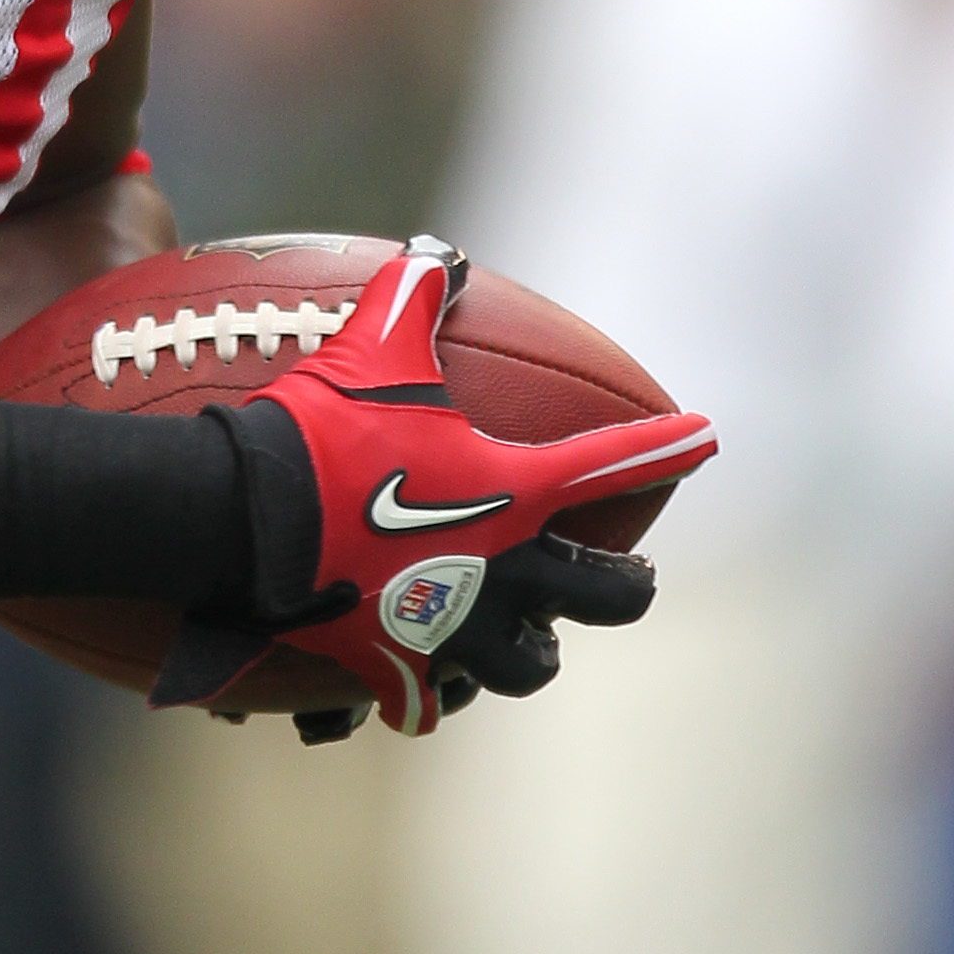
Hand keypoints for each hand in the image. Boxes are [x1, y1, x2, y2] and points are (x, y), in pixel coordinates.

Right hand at [150, 239, 715, 732]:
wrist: (249, 515)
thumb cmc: (324, 428)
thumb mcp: (375, 344)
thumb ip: (415, 293)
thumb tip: (441, 250)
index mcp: (517, 492)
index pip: (613, 465)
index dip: (667, 449)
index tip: (703, 440)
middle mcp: (505, 570)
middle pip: (607, 597)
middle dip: (624, 587)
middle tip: (624, 578)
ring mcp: (452, 627)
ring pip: (526, 666)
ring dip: (529, 653)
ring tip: (527, 641)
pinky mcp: (390, 665)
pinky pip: (420, 704)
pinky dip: (420, 700)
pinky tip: (418, 695)